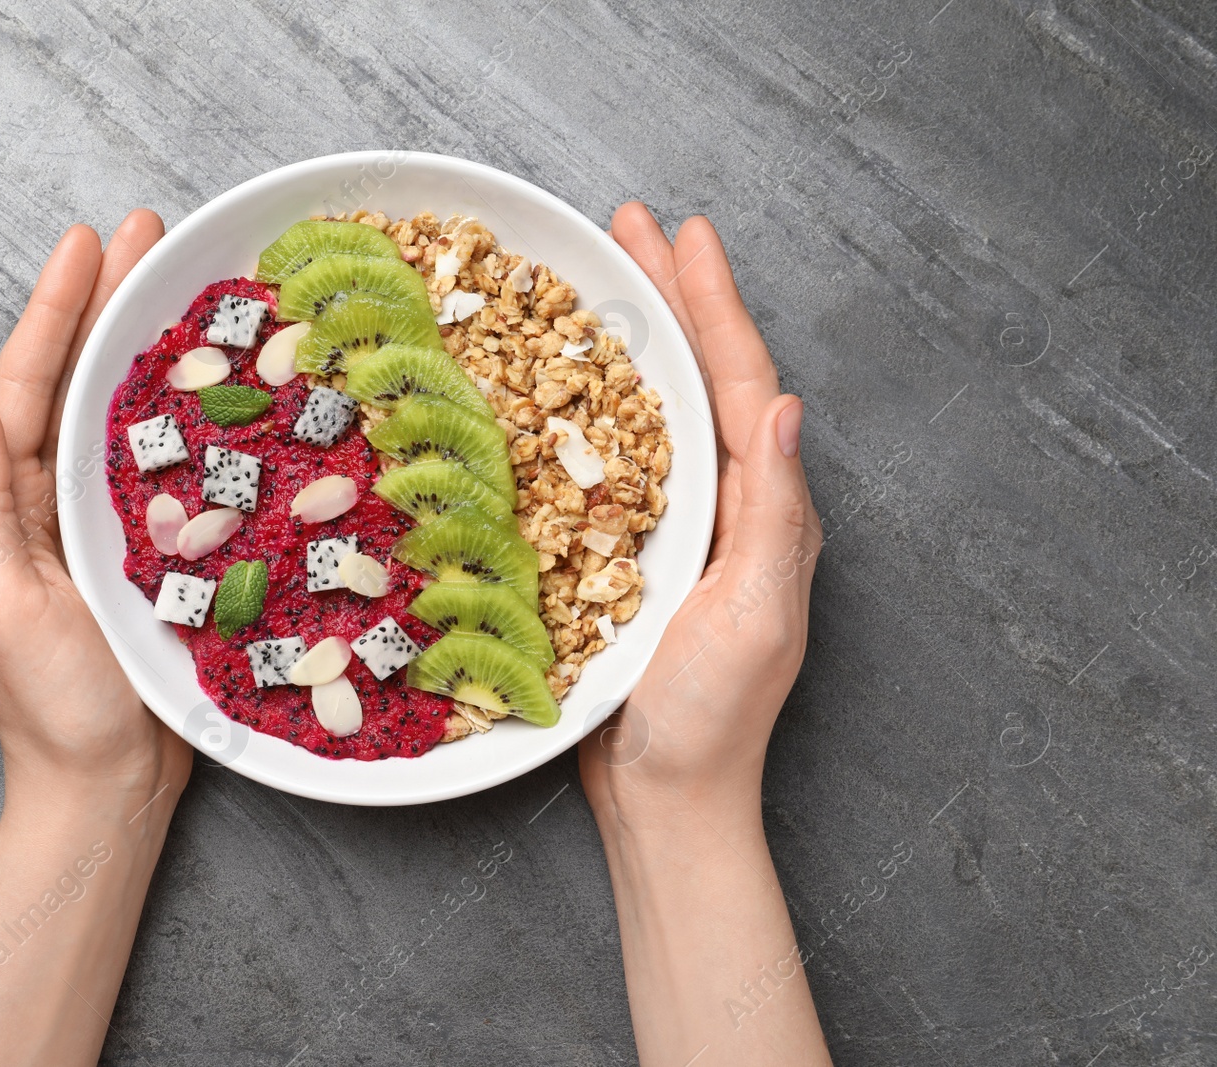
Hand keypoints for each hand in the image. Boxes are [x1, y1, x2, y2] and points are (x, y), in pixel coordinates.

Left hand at [0, 210, 191, 798]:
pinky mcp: (168, 554)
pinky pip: (181, 469)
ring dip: (155, 344)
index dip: (55, 310)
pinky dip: (197, 417)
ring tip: (187, 280)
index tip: (87, 242)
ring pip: (133, 414)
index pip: (30, 386)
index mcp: (15, 504)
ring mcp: (118, 525)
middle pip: (83, 381)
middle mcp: (63, 500)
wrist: (110, 789)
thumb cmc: (52, 710)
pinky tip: (227, 382)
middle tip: (149, 230)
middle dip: (110, 302)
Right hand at [581, 204, 821, 812]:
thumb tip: (788, 404)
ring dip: (631, 340)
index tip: (685, 234)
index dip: (714, 304)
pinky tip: (558, 385)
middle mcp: (725, 506)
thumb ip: (774, 514)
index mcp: (763, 510)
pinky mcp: (627, 557)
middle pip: (698, 379)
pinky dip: (589, 408)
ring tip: (598, 279)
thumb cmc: (712, 722)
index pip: (741, 384)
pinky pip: (612, 462)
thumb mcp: (755, 616)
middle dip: (670, 298)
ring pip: (653, 411)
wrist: (665, 801)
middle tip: (629, 226)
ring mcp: (674, 529)